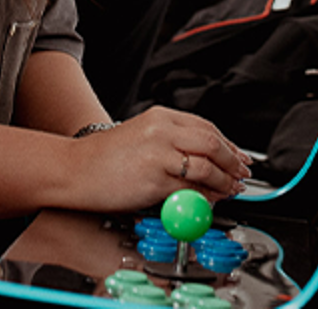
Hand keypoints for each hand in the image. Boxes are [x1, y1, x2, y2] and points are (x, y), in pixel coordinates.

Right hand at [70, 105, 250, 210]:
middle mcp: (162, 130)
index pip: (206, 127)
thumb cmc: (105, 158)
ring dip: (224, 181)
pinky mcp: (154, 178)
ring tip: (230, 190)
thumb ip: (173, 143)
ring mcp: (158, 153)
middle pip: (212, 143)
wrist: (74, 169)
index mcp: (160, 117)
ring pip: (206, 166)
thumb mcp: (142, 137)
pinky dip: (205, 197)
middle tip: (242, 176)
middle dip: (233, 162)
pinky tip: (208, 201)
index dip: (229, 145)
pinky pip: (190, 189)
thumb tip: (207, 160)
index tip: (240, 158)